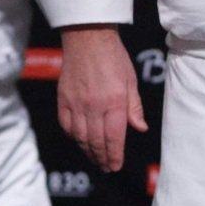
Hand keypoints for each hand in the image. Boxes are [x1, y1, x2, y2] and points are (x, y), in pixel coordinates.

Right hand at [57, 24, 147, 173]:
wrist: (88, 38)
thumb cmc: (114, 57)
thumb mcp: (131, 80)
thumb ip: (134, 107)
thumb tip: (140, 128)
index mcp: (114, 101)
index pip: (114, 137)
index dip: (115, 155)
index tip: (116, 166)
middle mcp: (94, 106)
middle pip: (97, 141)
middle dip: (102, 158)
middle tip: (107, 167)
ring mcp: (77, 104)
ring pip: (81, 137)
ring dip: (88, 151)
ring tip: (95, 159)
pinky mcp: (63, 100)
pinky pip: (67, 126)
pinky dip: (74, 137)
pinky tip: (80, 141)